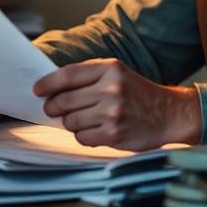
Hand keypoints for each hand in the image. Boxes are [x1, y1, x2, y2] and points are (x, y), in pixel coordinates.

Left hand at [33, 58, 201, 150]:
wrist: (169, 114)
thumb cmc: (137, 94)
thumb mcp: (118, 74)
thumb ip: (88, 76)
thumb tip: (51, 88)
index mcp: (110, 68)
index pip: (68, 75)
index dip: (47, 83)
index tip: (37, 90)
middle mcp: (111, 88)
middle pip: (64, 100)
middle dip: (53, 107)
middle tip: (53, 109)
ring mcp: (112, 112)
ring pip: (71, 121)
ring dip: (71, 123)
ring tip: (84, 120)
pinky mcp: (114, 134)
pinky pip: (82, 137)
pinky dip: (84, 136)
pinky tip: (96, 130)